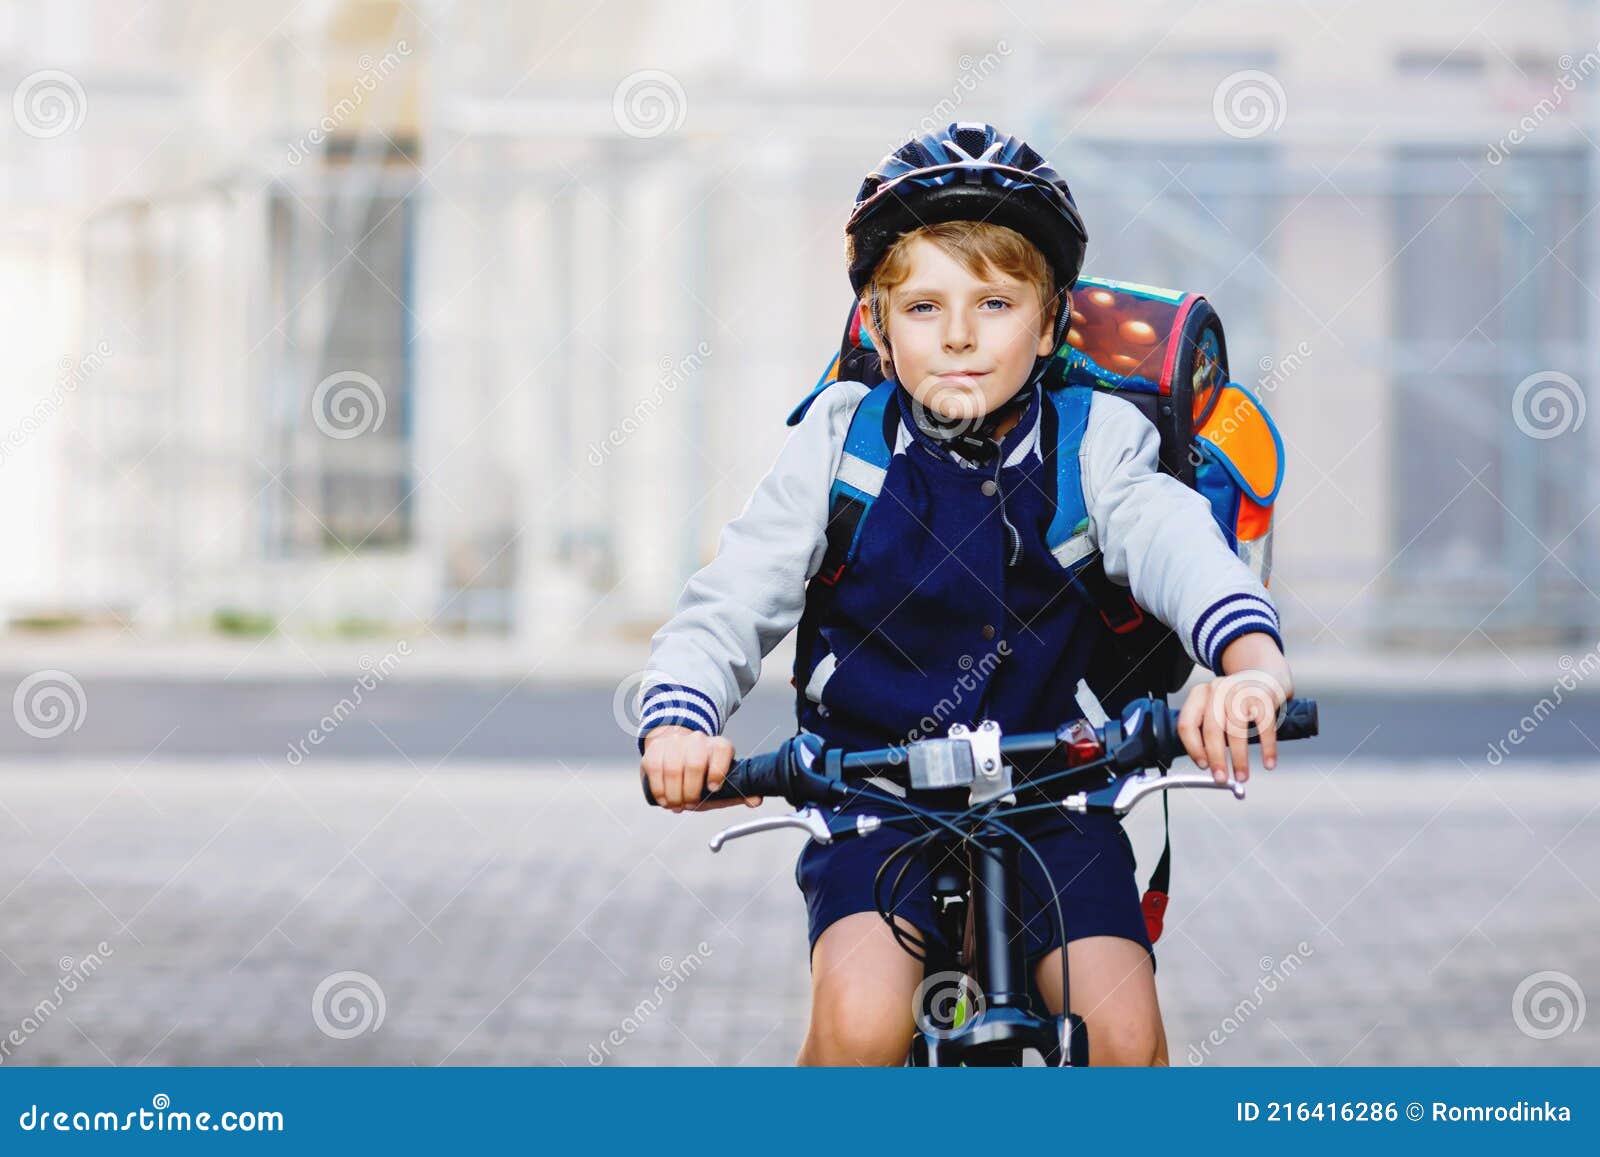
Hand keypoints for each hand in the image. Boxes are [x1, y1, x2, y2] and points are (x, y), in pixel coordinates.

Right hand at [640, 725, 762, 811]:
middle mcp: (697, 740)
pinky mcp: (655, 749)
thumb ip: (737, 792)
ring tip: (677, 805)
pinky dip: (660, 790)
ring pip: (674, 769)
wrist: (674, 752)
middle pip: (695, 763)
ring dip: (675, 794)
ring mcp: (675, 743)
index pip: (722, 751)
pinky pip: (656, 770)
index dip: (718, 771)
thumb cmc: (701, 774)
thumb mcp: (720, 784)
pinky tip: (665, 800)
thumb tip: (756, 800)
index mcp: (718, 746)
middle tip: (690, 805)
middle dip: (692, 791)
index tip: (713, 789)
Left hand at [1176, 635, 1293, 783]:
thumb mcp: (1216, 709)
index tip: (1202, 766)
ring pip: (1237, 730)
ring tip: (1242, 776)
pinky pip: (1265, 726)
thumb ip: (1208, 733)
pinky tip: (1268, 763)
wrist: (1265, 675)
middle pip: (1212, 729)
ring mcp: (1241, 690)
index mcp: (1200, 694)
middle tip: (1221, 778)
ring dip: (1239, 758)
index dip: (1193, 748)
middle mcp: (1218, 689)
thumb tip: (1210, 767)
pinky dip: (1267, 748)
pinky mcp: (1264, 695)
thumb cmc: (1237, 701)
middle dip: (1216, 758)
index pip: (1187, 723)